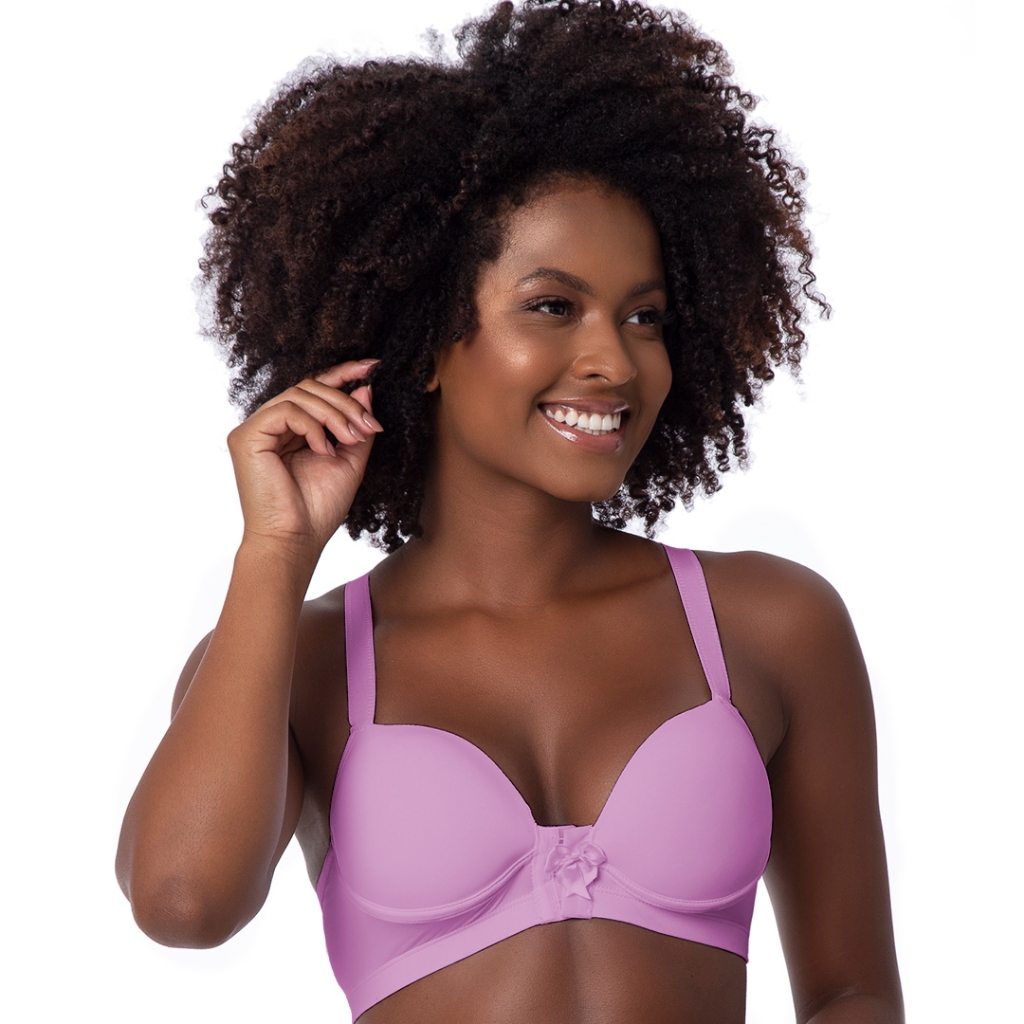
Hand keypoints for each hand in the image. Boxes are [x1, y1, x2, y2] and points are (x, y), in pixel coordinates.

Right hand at [226, 360, 382, 558]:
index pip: (315, 389)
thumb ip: (355, 425)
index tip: (372, 366)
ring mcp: (256, 429)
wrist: (295, 540)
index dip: (343, 373)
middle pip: (310, 388)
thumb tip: (365, 387)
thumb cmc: (318, 509)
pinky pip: (286, 410)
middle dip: (346, 403)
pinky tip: (324, 449)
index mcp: (292, 429)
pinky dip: (312, 426)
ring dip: (335, 413)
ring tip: (351, 439)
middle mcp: (271, 425)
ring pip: (300, 394)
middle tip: (369, 426)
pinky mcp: (246, 437)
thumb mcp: (350, 460)